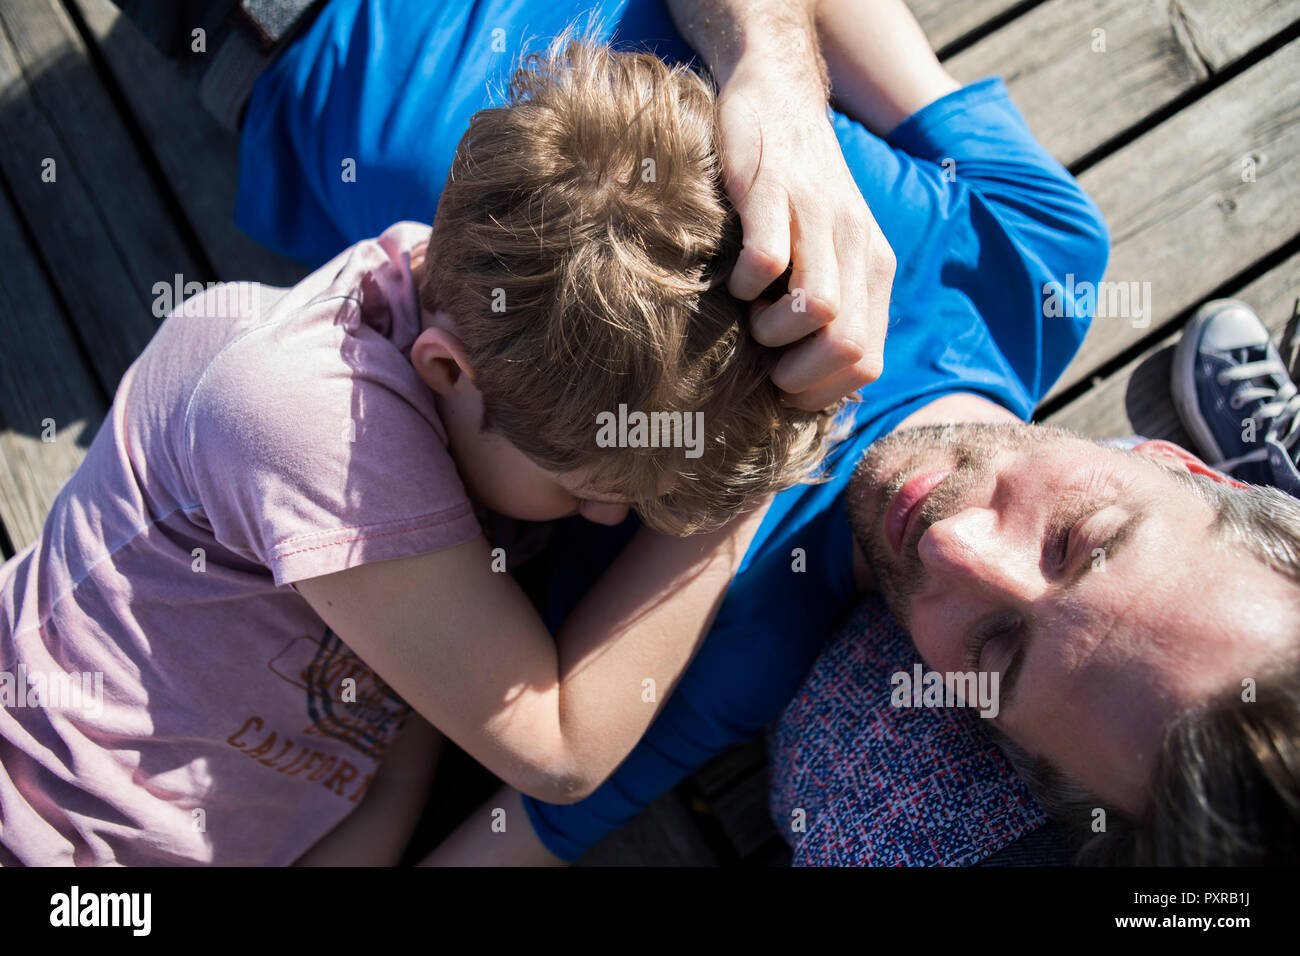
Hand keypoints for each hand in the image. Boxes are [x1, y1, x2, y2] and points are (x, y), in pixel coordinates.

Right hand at [715, 61, 895, 410]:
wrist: (778, 99)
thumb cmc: (794, 191)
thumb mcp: (830, 249)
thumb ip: (836, 304)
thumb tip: (814, 381)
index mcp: (874, 268)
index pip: (867, 362)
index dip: (821, 391)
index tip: (785, 386)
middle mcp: (856, 245)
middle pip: (848, 347)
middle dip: (797, 374)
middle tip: (764, 361)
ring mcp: (817, 218)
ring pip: (818, 311)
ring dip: (771, 334)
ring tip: (750, 316)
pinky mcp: (773, 193)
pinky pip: (767, 263)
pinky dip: (743, 286)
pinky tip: (733, 279)